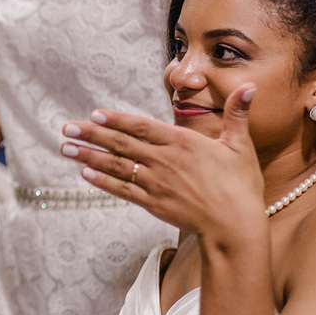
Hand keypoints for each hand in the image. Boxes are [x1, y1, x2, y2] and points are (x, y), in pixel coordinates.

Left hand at [59, 83, 265, 238]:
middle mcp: (165, 162)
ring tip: (66, 148)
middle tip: (66, 127)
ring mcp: (156, 184)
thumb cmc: (241, 186)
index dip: (117, 119)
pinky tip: (85, 174)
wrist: (235, 227)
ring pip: (117, 167)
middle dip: (92, 134)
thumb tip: (250, 87)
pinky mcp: (153, 204)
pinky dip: (103, 182)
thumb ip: (237, 115)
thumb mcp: (240, 146)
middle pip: (121, 144)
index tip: (95, 113)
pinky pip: (123, 191)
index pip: (142, 127)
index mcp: (183, 143)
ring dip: (89, 156)